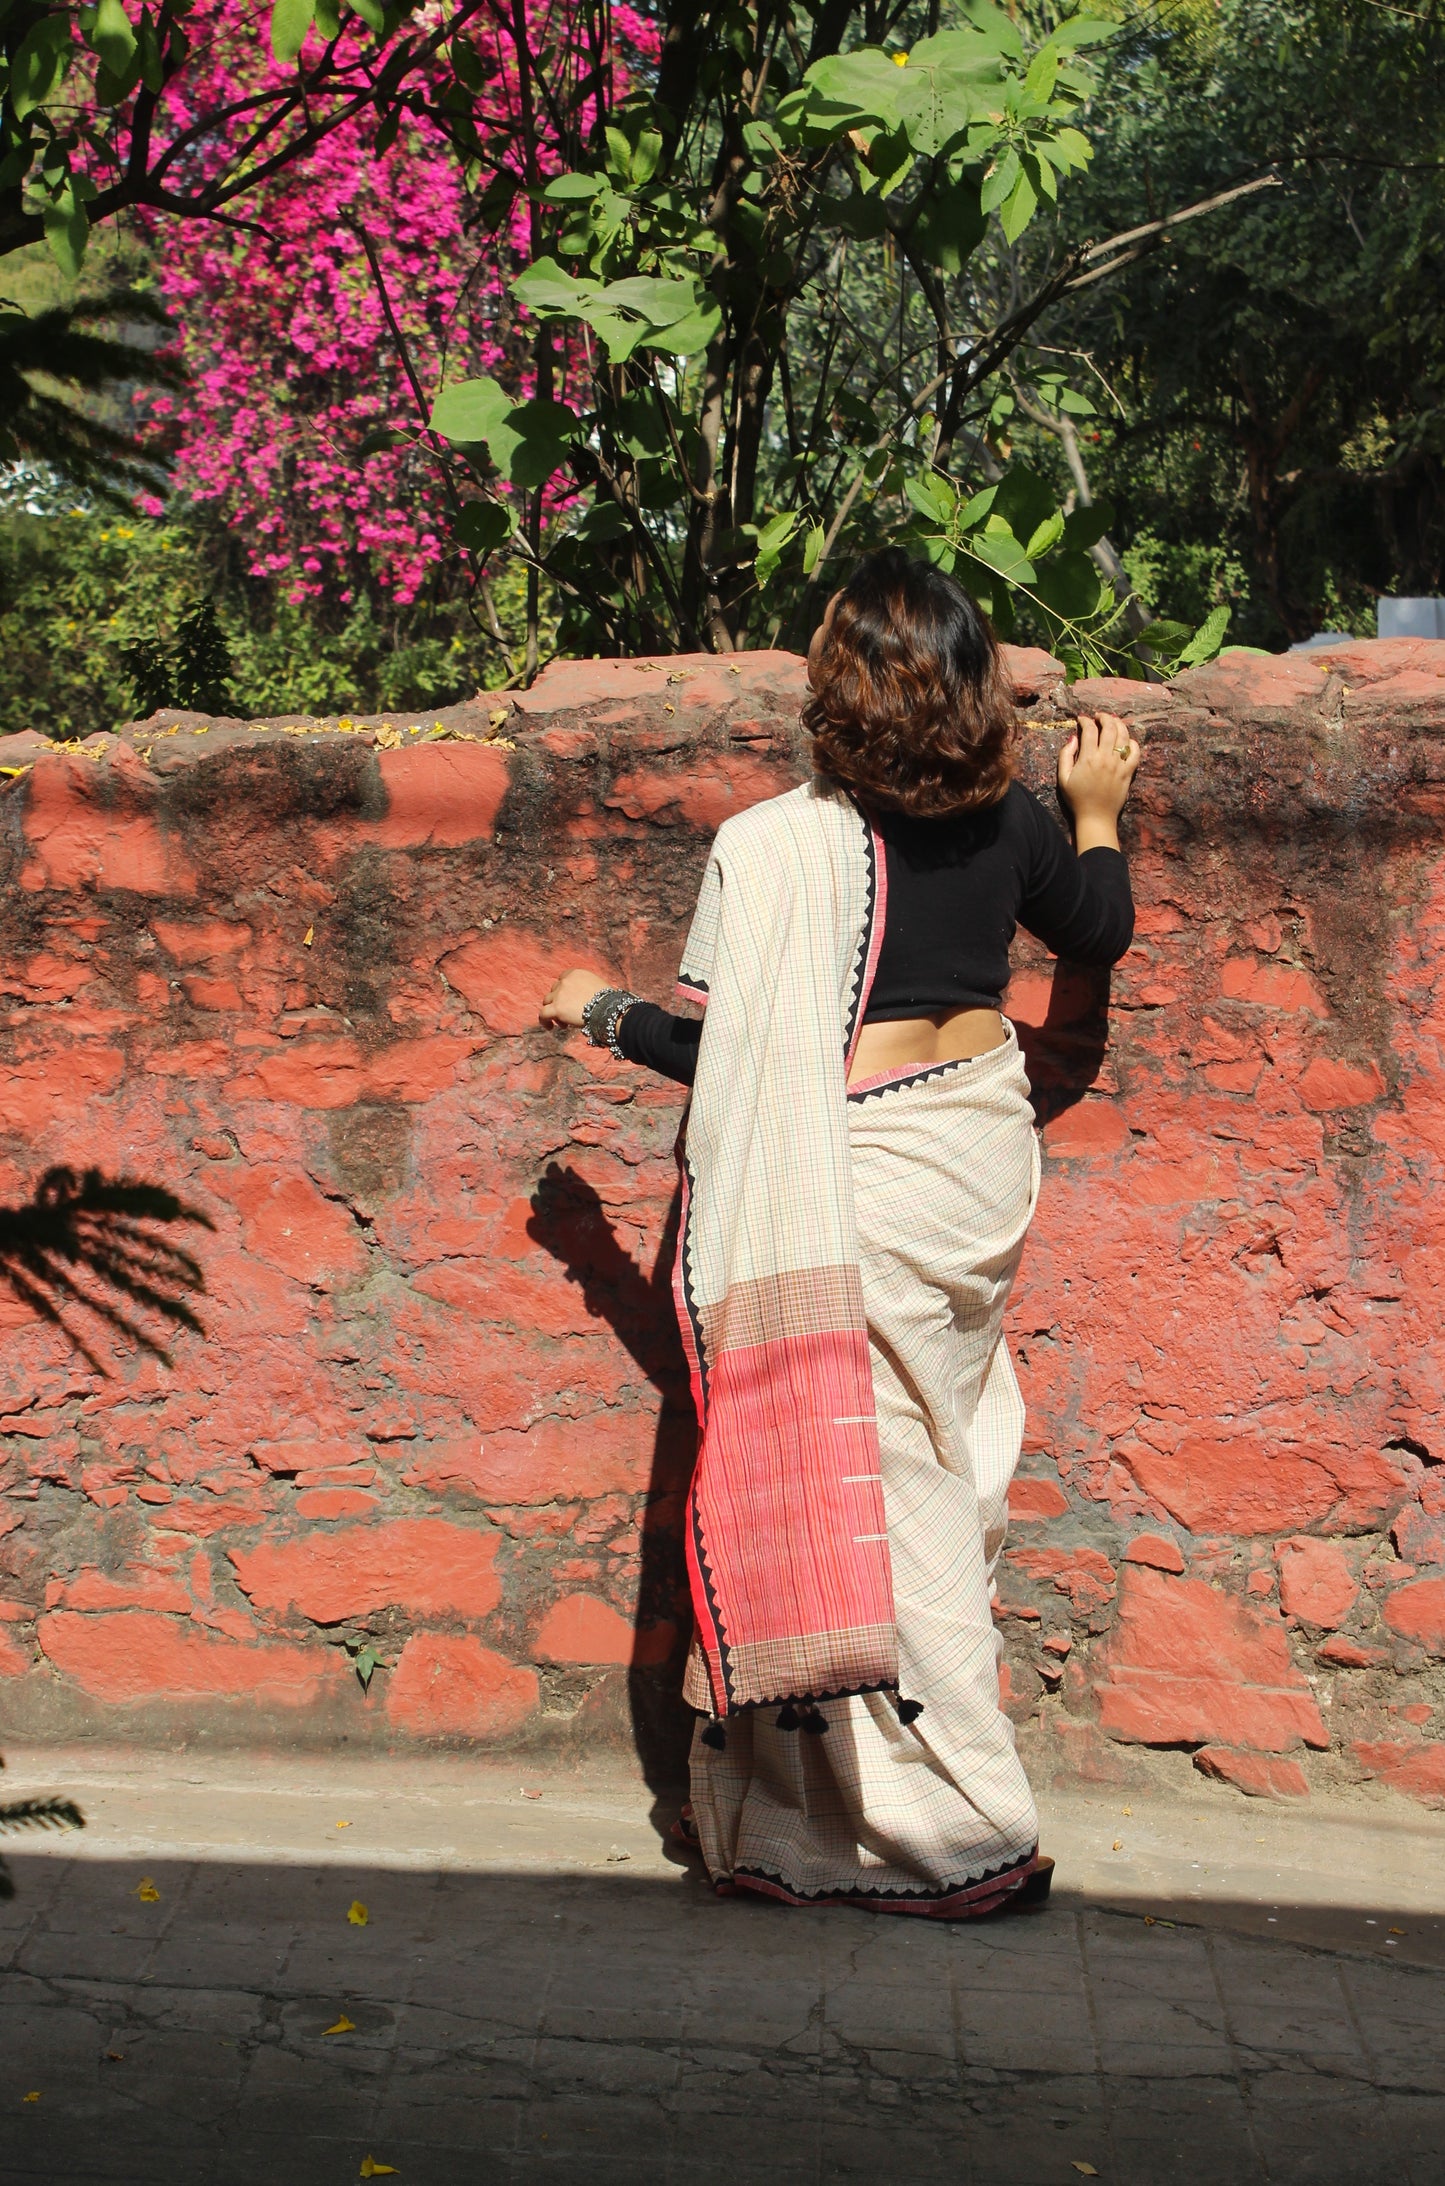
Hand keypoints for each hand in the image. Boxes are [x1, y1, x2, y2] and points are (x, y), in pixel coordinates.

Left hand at [538, 968, 609, 1028]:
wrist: (608, 1009)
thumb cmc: (608, 1001)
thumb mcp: (597, 986)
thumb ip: (585, 987)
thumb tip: (583, 998)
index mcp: (575, 973)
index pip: (563, 979)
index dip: (564, 990)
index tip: (568, 999)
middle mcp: (565, 981)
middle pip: (554, 990)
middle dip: (559, 1001)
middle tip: (568, 1013)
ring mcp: (559, 994)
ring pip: (547, 1002)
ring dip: (554, 1011)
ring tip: (563, 1024)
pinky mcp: (556, 1008)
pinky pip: (543, 1014)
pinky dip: (544, 1021)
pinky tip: (550, 1027)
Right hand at [1057, 712, 1140, 851]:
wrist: (1095, 817)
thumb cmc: (1076, 799)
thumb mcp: (1063, 778)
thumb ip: (1065, 755)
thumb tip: (1073, 738)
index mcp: (1088, 758)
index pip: (1089, 729)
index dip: (1085, 720)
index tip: (1082, 719)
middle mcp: (1105, 758)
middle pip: (1109, 727)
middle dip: (1104, 717)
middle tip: (1099, 716)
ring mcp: (1119, 764)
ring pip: (1123, 736)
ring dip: (1118, 724)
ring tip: (1113, 722)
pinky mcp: (1129, 772)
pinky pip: (1135, 752)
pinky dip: (1132, 742)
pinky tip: (1126, 740)